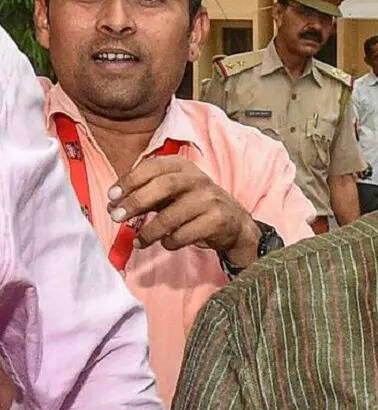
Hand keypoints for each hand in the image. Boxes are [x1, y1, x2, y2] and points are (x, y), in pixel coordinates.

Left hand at [107, 156, 259, 266]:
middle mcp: (198, 179)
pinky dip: (170, 242)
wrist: (233, 222)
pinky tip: (167, 243)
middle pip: (163, 185)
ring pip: (172, 215)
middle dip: (136, 201)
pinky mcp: (217, 220)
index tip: (112, 196)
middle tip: (117, 217)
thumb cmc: (193, 205)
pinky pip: (184, 234)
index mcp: (183, 166)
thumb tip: (114, 205)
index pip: (153, 167)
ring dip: (149, 231)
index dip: (130, 180)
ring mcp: (209, 199)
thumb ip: (144, 194)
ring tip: (138, 241)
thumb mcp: (172, 192)